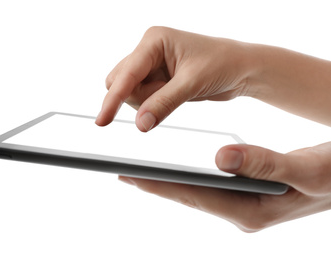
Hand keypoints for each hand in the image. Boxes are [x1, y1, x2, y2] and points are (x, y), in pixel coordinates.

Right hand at [96, 26, 253, 130]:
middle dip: (138, 98)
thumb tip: (140, 124)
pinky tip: (174, 95)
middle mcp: (149, 51)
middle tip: (168, 94)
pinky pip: (142, 98)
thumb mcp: (192, 84)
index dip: (113, 99)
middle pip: (120, 83)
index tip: (102, 121)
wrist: (240, 69)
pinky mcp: (157, 78)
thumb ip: (163, 103)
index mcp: (154, 40)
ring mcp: (151, 65)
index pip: (126, 74)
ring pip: (130, 93)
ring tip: (177, 92)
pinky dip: (154, 104)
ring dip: (148, 102)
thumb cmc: (222, 64)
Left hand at [119, 142, 330, 231]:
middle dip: (157, 186)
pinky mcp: (246, 196)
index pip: (197, 197)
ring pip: (198, 193)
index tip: (131, 176)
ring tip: (140, 171)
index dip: (163, 186)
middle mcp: (243, 212)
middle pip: (191, 197)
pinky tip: (175, 169)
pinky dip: (189, 178)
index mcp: (252, 211)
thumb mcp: (305, 170)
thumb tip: (222, 157)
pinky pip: (209, 188)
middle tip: (123, 173)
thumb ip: (266, 164)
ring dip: (170, 182)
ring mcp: (243, 205)